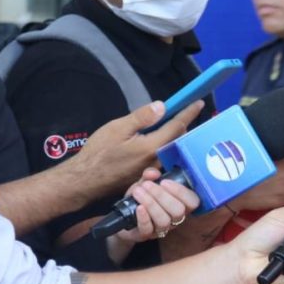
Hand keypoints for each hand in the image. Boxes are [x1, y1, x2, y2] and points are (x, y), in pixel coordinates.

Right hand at [66, 100, 204, 204]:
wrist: (84, 181)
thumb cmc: (98, 153)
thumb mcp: (117, 129)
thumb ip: (142, 118)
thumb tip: (162, 106)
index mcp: (152, 147)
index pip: (177, 126)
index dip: (188, 113)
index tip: (199, 102)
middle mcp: (158, 161)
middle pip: (178, 139)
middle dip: (184, 124)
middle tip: (186, 111)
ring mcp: (154, 171)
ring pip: (172, 150)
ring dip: (176, 136)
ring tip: (175, 123)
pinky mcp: (149, 176)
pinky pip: (164, 158)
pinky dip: (166, 146)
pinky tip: (160, 141)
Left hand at [113, 167, 200, 244]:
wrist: (123, 217)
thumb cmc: (140, 199)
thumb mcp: (145, 184)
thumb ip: (149, 176)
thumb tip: (153, 173)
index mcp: (181, 205)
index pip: (193, 201)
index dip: (182, 192)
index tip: (165, 182)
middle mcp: (174, 219)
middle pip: (178, 211)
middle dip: (162, 195)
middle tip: (147, 185)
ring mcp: (161, 229)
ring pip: (164, 220)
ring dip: (150, 203)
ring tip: (138, 191)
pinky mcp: (145, 235)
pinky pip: (148, 229)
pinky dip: (144, 217)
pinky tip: (138, 207)